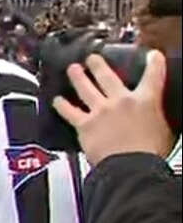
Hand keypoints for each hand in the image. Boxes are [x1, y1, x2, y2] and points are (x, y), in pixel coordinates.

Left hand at [52, 51, 172, 164]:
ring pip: (86, 89)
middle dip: (99, 65)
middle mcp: (120, 101)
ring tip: (73, 69)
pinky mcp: (85, 125)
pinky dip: (62, 106)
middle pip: (107, 77)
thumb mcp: (165, 130)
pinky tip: (57, 101)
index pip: (153, 76)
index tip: (152, 56)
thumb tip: (158, 120)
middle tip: (93, 58)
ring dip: (78, 77)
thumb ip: (158, 119)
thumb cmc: (150, 153)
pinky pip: (69, 113)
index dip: (153, 63)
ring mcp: (100, 111)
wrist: (131, 167)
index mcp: (146, 101)